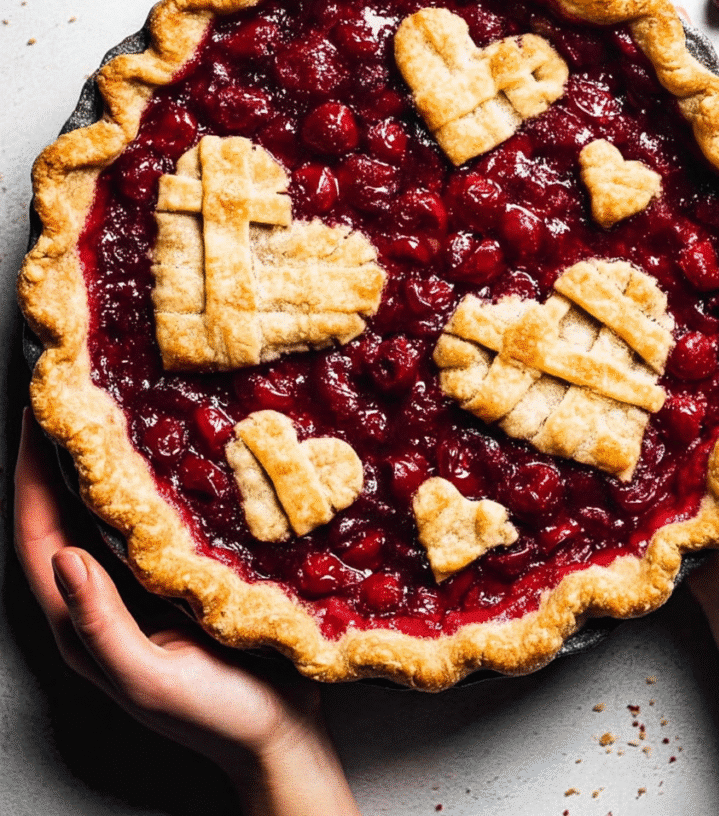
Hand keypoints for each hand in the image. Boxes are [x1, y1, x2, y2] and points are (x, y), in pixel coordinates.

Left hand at [14, 409, 360, 815]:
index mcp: (82, 622)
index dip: (31, 472)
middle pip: (67, 513)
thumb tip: (63, 556)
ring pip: (109, 510)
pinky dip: (154, 479)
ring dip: (106, 458)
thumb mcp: (152, 682)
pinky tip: (174, 447)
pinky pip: (155, 518)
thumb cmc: (218, 717)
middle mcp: (104, 596)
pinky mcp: (182, 575)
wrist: (283, 735)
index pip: (38, 534)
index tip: (40, 409)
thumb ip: (102, 627)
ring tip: (117, 402)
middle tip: (77, 389)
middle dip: (63, 452)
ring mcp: (142, 585)